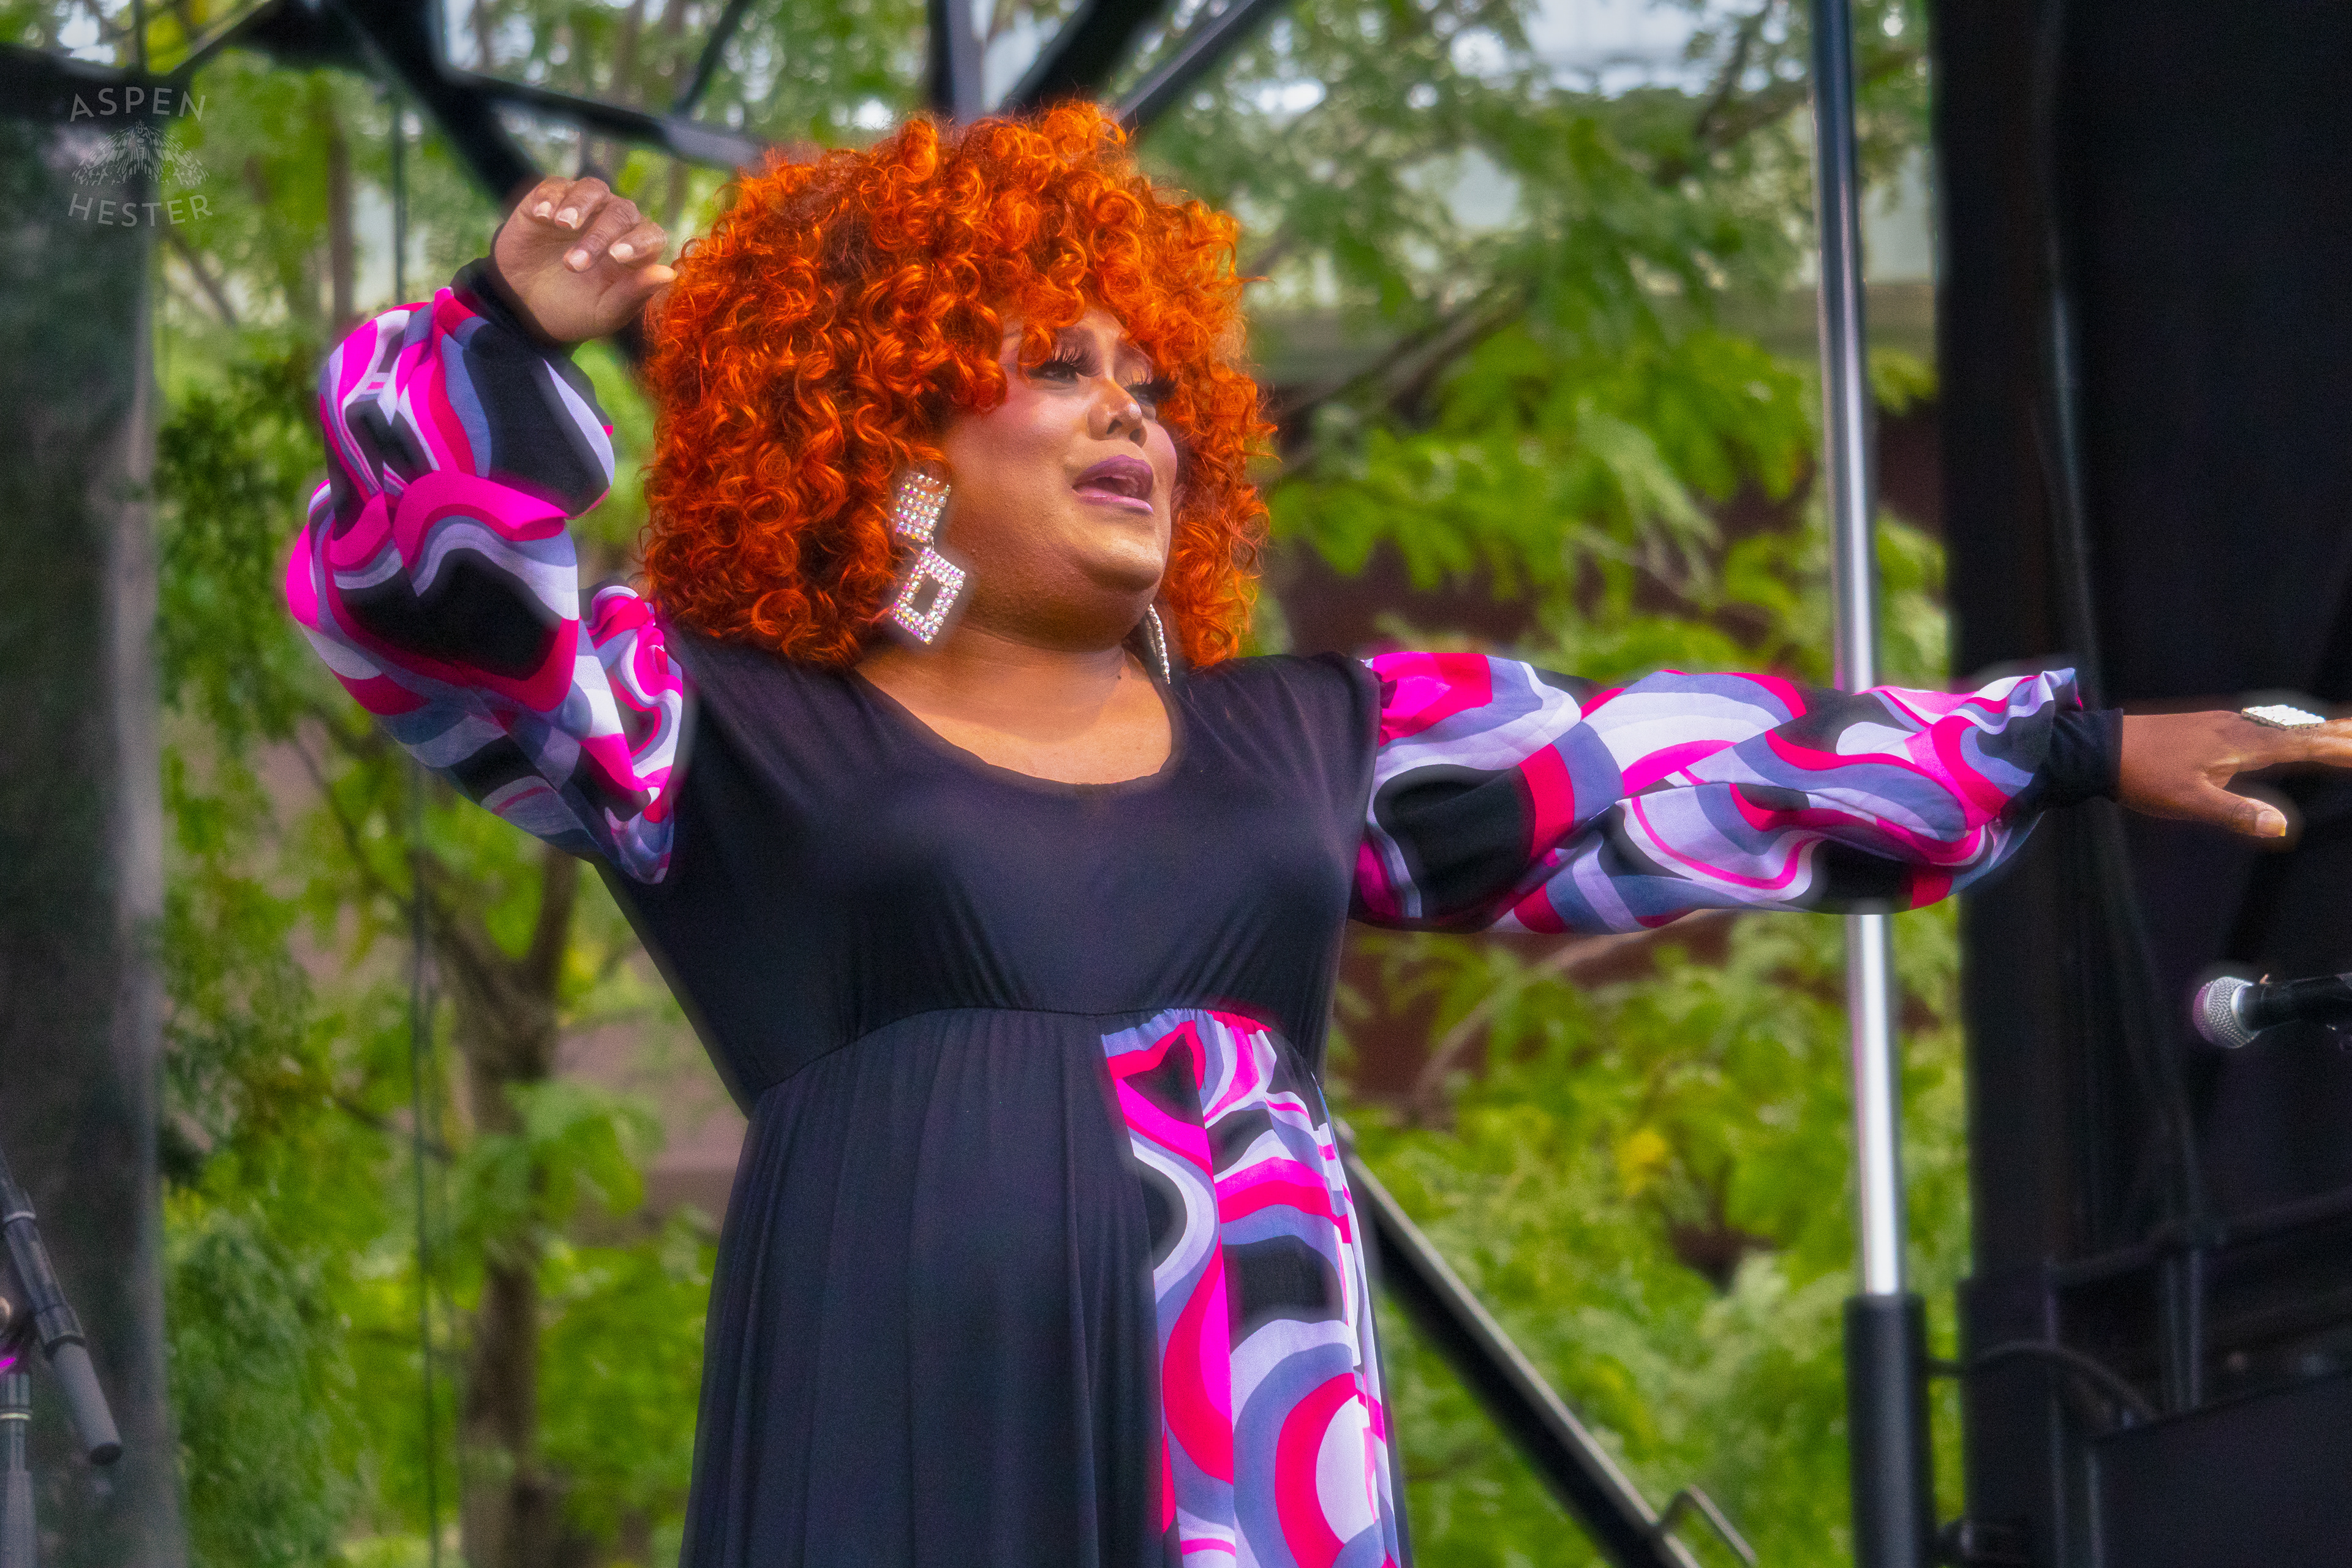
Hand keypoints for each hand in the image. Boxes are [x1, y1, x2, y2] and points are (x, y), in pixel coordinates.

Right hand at [493, 176, 674, 344]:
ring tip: (563, 224)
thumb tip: (670, 274)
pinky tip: (542, 215)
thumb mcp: (605, 312)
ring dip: (579, 205)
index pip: (652, 235)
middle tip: (574, 265)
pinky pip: (556, 186)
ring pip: (593, 189)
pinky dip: (550, 197)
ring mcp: (585, 207)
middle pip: (621, 212)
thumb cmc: (575, 310)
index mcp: (637, 250)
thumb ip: (635, 293)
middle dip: (599, 236)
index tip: (617, 256)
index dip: (639, 242)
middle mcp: (615, 222)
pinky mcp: (551, 198)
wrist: (526, 305)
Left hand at [2117, 709, 2351, 837]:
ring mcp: (2223, 723)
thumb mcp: (2189, 802)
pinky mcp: (2208, 725)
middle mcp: (2238, 727)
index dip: (2336, 746)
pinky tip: (2286, 728)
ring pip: (2281, 723)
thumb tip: (2282, 826)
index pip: (2303, 744)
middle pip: (2300, 728)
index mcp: (2241, 744)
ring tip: (2341, 730)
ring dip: (2315, 726)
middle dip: (2335, 731)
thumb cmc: (2144, 776)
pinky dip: (2286, 725)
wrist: (2101, 747)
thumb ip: (2236, 813)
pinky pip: (2260, 722)